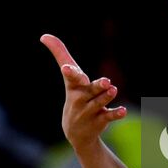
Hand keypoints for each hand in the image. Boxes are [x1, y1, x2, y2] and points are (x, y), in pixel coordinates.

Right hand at [40, 34, 126, 148]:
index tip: (66, 68)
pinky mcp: (100, 119)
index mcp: (73, 86)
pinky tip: (123, 111)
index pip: (71, 78)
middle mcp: (81, 99)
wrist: (76, 132)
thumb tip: (44, 35)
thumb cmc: (74, 95)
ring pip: (99, 102)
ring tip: (113, 89)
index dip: (70, 72)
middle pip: (88, 91)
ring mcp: (90, 111)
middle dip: (97, 86)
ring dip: (107, 97)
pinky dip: (116, 113)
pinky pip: (108, 116)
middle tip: (107, 81)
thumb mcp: (68, 76)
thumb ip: (60, 54)